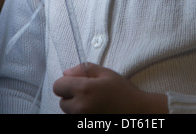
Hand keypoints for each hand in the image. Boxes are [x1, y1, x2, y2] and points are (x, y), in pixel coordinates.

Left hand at [53, 63, 167, 113]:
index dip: (65, 82)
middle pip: (62, 101)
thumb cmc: (123, 91)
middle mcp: (80, 107)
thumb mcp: (106, 73)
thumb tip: (66, 72)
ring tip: (93, 102)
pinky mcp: (86, 125)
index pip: (58, 86)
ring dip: (76, 107)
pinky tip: (95, 110)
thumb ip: (85, 70)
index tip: (75, 82)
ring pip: (68, 112)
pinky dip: (81, 114)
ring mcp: (83, 120)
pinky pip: (76, 119)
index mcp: (84, 90)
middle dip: (71, 96)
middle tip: (88, 93)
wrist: (137, 112)